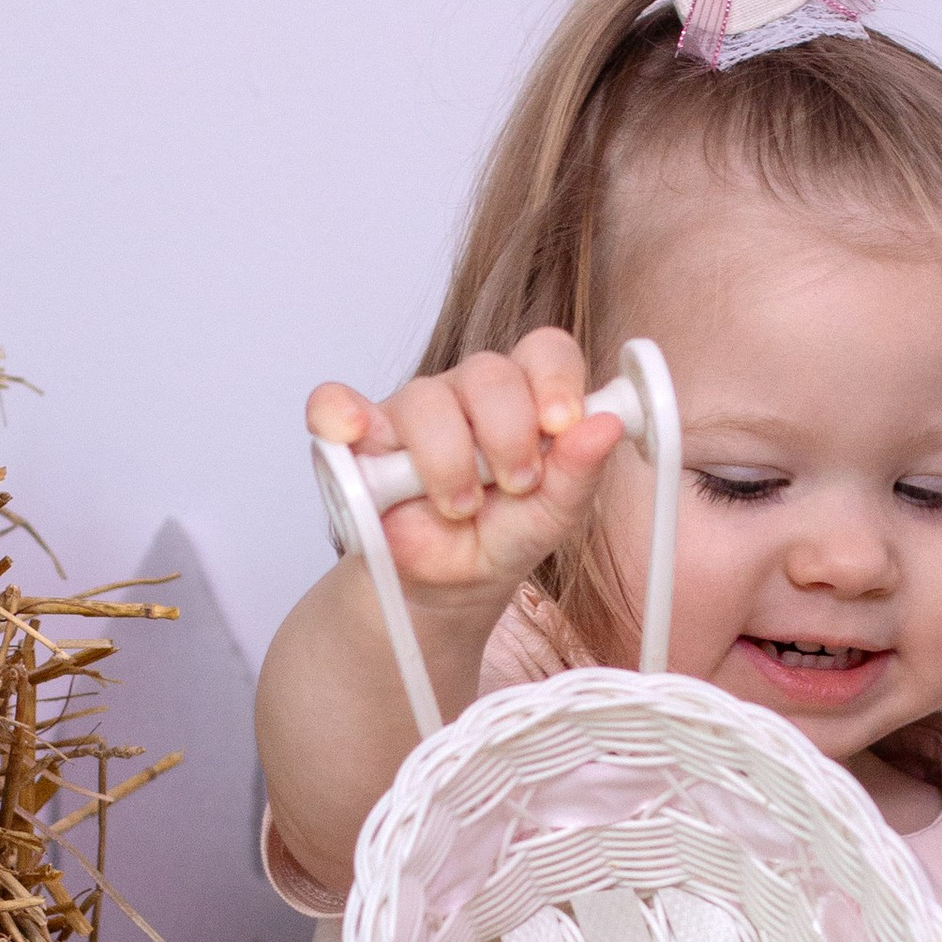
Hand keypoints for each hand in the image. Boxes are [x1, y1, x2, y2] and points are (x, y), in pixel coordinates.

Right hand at [310, 331, 626, 617]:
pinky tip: (357, 437)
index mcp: (525, 400)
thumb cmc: (499, 540)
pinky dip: (341, 415)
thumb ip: (579, 473)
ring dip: (447, 461)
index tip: (560, 424)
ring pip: (426, 398)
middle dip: (506, 434)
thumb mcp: (553, 518)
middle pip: (488, 372)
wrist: (442, 589)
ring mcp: (410, 412)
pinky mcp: (357, 439)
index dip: (555, 380)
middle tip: (514, 484)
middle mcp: (468, 395)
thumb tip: (605, 427)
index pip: (545, 352)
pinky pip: (336, 406)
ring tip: (458, 507)